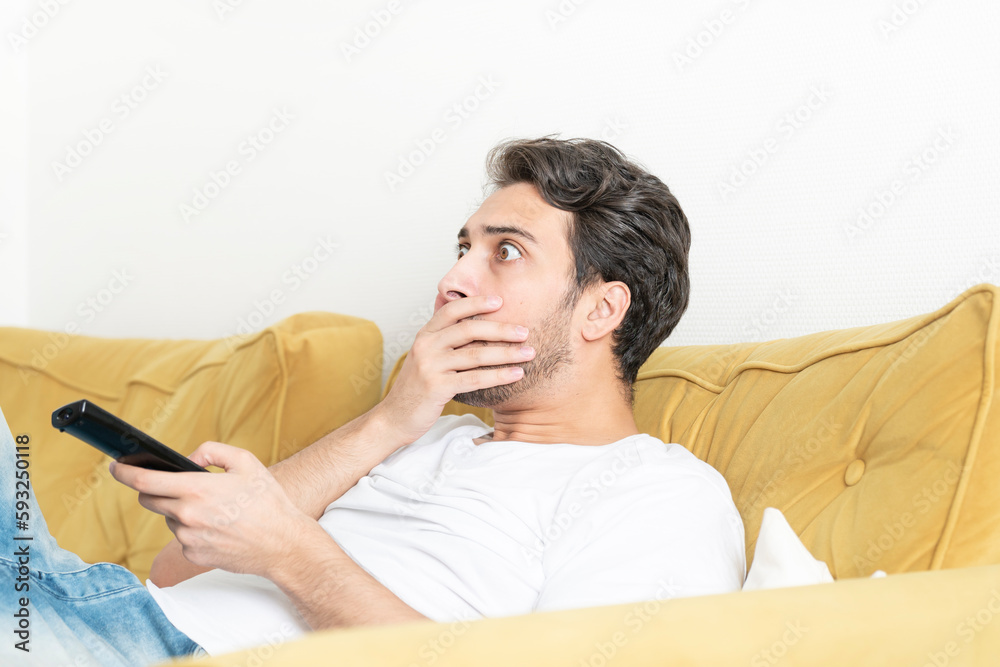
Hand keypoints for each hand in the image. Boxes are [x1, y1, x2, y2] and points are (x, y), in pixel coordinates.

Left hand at [109, 442, 311, 577]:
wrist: (283, 544)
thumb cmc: (267, 501)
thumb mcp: (246, 462)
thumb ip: (212, 451)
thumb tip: (188, 458)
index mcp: (196, 489)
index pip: (144, 480)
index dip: (124, 471)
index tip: (116, 465)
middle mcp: (187, 515)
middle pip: (149, 499)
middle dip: (153, 488)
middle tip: (172, 483)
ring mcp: (188, 538)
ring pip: (168, 518)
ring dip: (179, 510)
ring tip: (213, 509)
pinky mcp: (193, 555)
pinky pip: (182, 537)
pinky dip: (193, 529)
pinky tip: (218, 527)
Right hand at [376, 295, 535, 444]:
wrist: (394, 418)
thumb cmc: (418, 388)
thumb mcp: (428, 358)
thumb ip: (447, 343)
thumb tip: (480, 329)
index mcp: (425, 334)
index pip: (452, 310)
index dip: (476, 303)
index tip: (500, 301)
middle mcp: (426, 346)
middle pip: (469, 329)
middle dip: (501, 328)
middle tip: (525, 331)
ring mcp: (430, 366)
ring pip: (476, 354)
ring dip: (507, 353)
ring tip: (529, 353)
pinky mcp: (437, 387)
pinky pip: (475, 378)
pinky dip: (499, 375)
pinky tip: (516, 374)